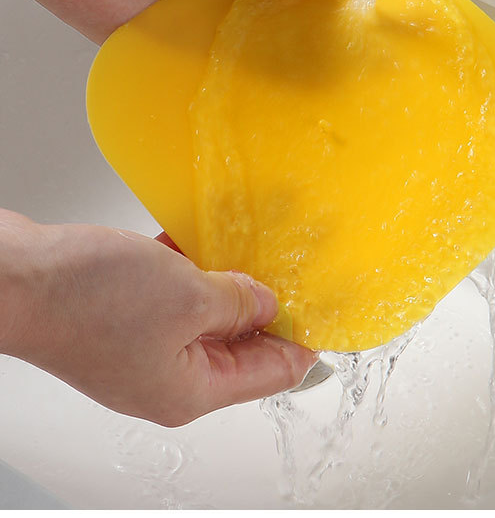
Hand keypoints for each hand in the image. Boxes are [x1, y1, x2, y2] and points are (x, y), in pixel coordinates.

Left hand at [0, 0, 312, 41]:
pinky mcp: (140, 36)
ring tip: (295, 69)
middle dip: (284, 26)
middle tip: (322, 45)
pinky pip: (180, 60)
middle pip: (254, 10)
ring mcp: (171, 7)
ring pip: (224, 40)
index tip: (332, 3)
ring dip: (253, 52)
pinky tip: (239, 80)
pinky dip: (206, 71)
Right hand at [0, 211, 316, 425]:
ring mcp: (140, 346)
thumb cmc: (85, 301)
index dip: (304, 336)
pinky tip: (199, 234)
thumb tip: (269, 302)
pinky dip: (188, 266)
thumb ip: (238, 301)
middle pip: (238, 343)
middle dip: (265, 300)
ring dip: (225, 276)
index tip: (331, 306)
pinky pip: (171, 293)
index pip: (271, 372)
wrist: (14, 278)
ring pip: (203, 312)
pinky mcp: (118, 316)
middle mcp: (167, 377)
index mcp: (191, 391)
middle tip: (296, 260)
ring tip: (253, 239)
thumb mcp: (188, 296)